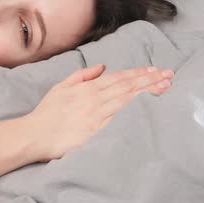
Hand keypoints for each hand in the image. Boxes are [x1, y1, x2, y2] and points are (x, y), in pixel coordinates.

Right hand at [23, 64, 173, 161]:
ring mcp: (97, 116)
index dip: (137, 73)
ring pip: (127, 100)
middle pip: (127, 86)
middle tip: (169, 75)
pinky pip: (120, 118)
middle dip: (149, 79)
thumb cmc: (46, 114)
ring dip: (148, 92)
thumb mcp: (60, 87)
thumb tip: (102, 67)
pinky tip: (149, 107)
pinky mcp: (97, 131)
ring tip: (164, 86)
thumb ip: (81, 76)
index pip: (118, 78)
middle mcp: (94, 99)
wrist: (34, 135)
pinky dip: (135, 111)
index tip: (154, 70)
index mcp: (86, 88)